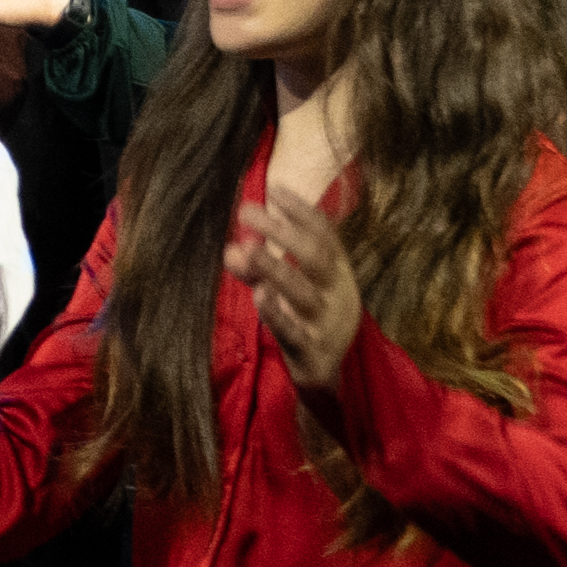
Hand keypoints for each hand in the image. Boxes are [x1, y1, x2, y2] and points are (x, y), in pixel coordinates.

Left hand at [229, 175, 362, 387]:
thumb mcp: (287, 291)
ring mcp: (327, 322)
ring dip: (274, 268)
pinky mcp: (313, 351)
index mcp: (337, 273)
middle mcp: (337, 293)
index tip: (274, 189)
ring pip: (302, 292)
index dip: (301, 212)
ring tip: (247, 249)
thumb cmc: (307, 321)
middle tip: (246, 211)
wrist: (330, 377)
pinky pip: (293, 331)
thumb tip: (229, 249)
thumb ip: (258, 269)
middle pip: (314, 256)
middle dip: (282, 232)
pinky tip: (259, 296)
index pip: (324, 235)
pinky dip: (277, 314)